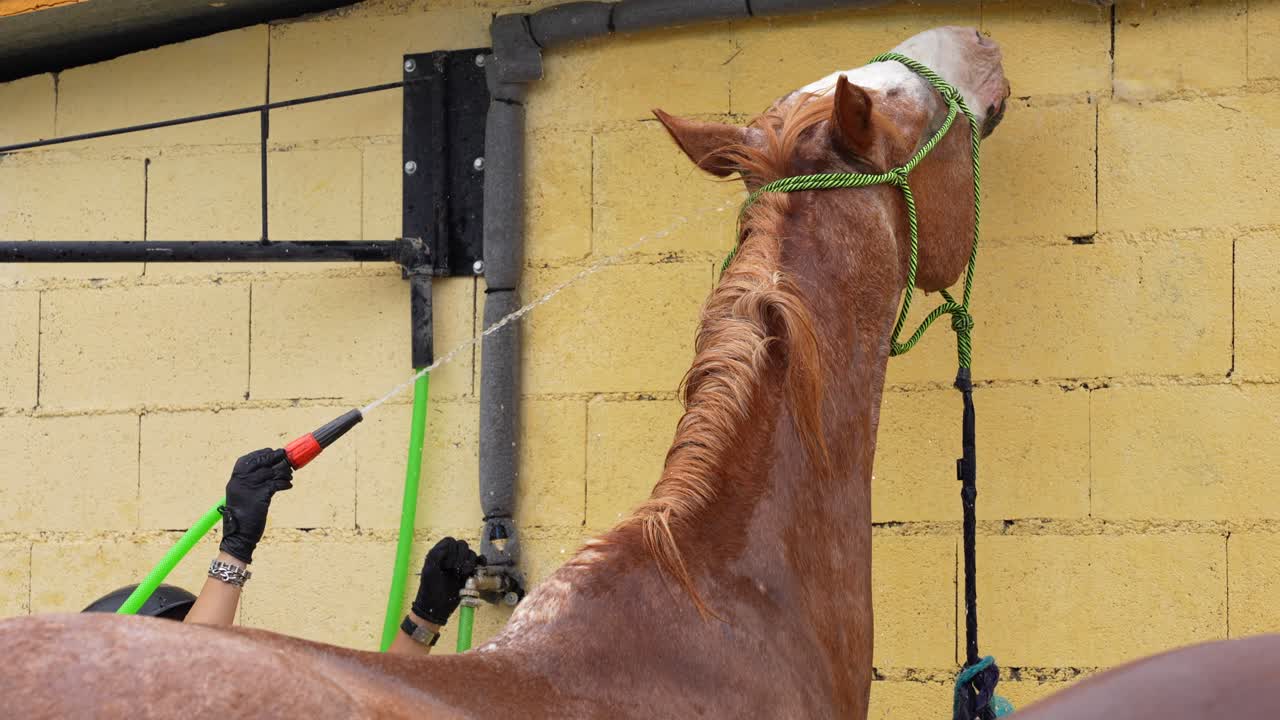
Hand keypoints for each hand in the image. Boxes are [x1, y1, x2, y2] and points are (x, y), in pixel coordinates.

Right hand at [218, 448, 292, 563]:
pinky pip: (277, 483)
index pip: (249, 459)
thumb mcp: (242, 493)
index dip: (262, 454)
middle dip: (276, 458)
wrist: (239, 534)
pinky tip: (288, 485)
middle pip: (262, 461)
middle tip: (286, 459)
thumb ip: (251, 480)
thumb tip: (270, 467)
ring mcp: (250, 487)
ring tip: (289, 476)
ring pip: (272, 471)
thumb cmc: (243, 513)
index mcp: (235, 478)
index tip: (272, 452)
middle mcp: (241, 480)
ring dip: (284, 472)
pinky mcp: (261, 495)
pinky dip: (285, 483)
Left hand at [411, 537, 480, 624]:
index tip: (447, 564)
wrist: (436, 608)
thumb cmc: (429, 590)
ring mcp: (460, 565)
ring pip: (471, 553)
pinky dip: (481, 562)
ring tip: (462, 574)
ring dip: (469, 562)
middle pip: (463, 545)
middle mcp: (451, 557)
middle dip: (461, 557)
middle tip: (454, 570)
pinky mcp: (469, 573)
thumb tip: (449, 545)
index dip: (451, 550)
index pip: (450, 541)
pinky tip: (478, 567)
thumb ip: (436, 554)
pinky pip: (479, 562)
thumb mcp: (428, 570)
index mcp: (439, 554)